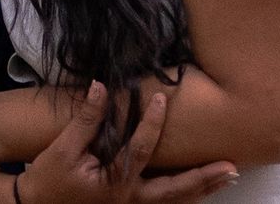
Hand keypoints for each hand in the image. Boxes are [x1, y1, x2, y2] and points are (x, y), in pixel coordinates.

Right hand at [19, 83, 238, 203]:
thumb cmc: (48, 179)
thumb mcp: (63, 148)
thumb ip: (86, 119)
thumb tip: (100, 87)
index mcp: (114, 183)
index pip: (141, 150)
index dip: (153, 123)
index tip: (163, 99)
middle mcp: (128, 199)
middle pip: (174, 191)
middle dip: (203, 178)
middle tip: (231, 166)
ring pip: (173, 201)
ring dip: (200, 188)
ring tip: (226, 176)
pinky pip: (163, 203)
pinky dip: (184, 195)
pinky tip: (198, 187)